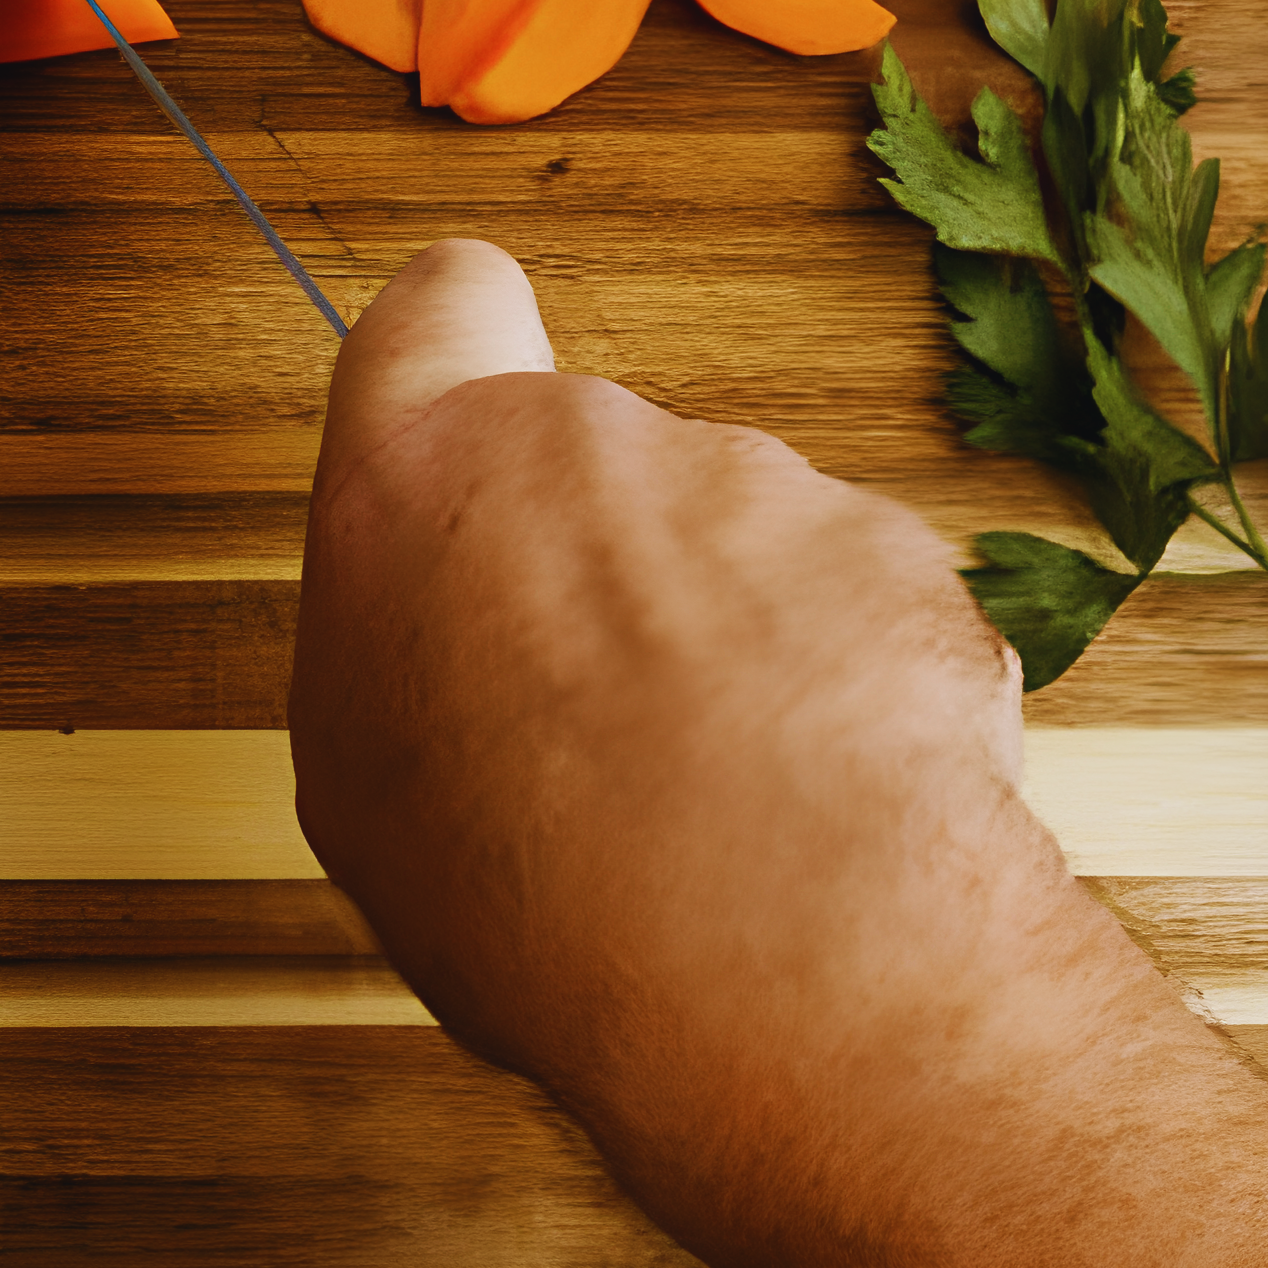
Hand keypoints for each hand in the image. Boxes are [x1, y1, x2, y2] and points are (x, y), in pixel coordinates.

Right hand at [289, 240, 1067, 1219]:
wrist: (774, 962)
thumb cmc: (548, 904)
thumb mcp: (375, 797)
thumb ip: (406, 651)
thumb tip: (456, 649)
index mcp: (417, 489)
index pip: (437, 305)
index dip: (465, 348)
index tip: (480, 421)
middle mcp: (586, 446)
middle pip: (596, 459)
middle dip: (615, 562)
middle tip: (613, 726)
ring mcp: (754, 484)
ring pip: (737, 538)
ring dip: (739, 635)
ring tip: (731, 801)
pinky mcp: (892, 544)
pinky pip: (858, 599)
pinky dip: (851, 682)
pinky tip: (828, 802)